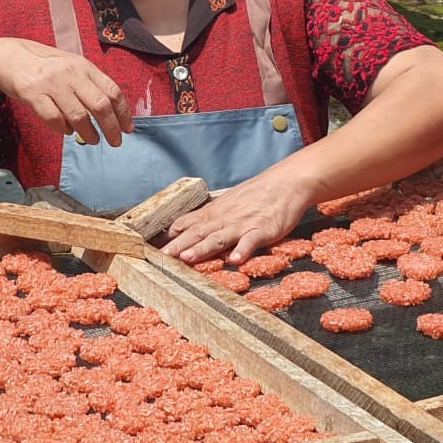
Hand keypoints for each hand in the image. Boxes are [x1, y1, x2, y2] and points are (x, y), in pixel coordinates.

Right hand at [0, 37, 132, 145]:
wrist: (7, 57)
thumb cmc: (46, 66)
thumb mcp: (72, 67)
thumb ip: (90, 85)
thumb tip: (112, 115)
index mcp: (85, 67)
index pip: (113, 91)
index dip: (124, 113)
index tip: (128, 129)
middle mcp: (71, 74)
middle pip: (100, 105)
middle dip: (111, 127)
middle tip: (115, 142)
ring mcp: (51, 83)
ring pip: (78, 115)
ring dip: (89, 132)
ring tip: (94, 140)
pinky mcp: (32, 93)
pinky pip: (53, 118)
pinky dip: (63, 129)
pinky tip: (67, 131)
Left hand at [161, 171, 312, 264]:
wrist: (287, 183)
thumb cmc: (260, 193)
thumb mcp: (231, 201)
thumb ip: (213, 216)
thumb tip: (192, 227)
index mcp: (215, 212)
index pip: (187, 223)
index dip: (171, 236)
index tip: (154, 249)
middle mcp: (225, 218)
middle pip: (197, 233)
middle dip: (178, 246)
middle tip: (162, 258)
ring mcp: (243, 224)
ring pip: (219, 237)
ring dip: (202, 248)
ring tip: (188, 258)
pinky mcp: (262, 230)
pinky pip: (251, 241)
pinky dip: (243, 250)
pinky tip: (236, 259)